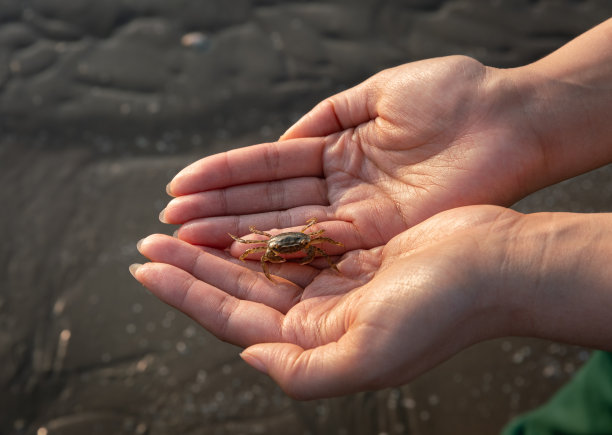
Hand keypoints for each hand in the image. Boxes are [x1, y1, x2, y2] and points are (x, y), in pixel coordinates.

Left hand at [131, 205, 522, 398]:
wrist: (495, 266)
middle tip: (148, 242)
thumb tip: (247, 357)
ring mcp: (334, 282)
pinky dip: (260, 228)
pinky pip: (291, 238)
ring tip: (178, 226)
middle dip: (191, 267)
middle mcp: (319, 316)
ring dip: (218, 245)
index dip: (186, 295)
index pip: (233, 319)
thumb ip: (304, 371)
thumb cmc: (441, 311)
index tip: (147, 270)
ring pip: (259, 262)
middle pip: (238, 289)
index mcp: (317, 344)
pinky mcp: (350, 250)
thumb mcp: (369, 354)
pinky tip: (236, 217)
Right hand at [161, 56, 543, 250]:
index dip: (224, 175)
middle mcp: (340, 188)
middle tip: (167, 222)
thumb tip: (284, 140)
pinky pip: (315, 240)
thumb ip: (326, 117)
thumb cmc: (452, 95)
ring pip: (283, 226)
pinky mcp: (377, 235)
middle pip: (267, 201)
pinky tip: (233, 248)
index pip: (268, 165)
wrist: (509, 120)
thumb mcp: (377, 93)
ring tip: (186, 238)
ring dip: (233, 232)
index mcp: (338, 150)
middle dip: (216, 210)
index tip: (180, 186)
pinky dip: (275, 244)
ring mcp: (356, 215)